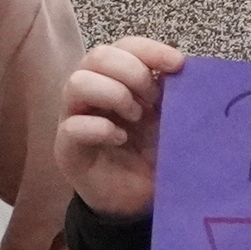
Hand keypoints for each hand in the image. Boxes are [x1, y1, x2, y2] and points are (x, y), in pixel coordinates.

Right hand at [59, 37, 187, 221]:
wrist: (137, 202)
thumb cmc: (150, 156)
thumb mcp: (169, 121)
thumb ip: (173, 94)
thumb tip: (183, 68)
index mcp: (117, 80)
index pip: (124, 46)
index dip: (149, 50)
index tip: (177, 64)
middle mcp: (91, 92)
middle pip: (98, 55)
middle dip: (132, 72)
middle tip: (153, 99)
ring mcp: (74, 118)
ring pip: (77, 82)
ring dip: (114, 94)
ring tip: (136, 118)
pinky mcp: (67, 148)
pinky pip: (72, 126)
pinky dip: (100, 128)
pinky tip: (120, 139)